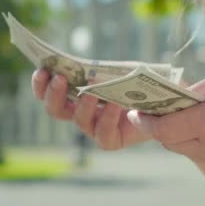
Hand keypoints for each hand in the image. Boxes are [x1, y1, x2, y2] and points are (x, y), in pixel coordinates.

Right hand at [31, 69, 149, 149]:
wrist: (163, 105)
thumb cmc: (139, 83)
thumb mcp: (121, 70)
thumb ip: (102, 68)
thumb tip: (86, 65)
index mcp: (76, 95)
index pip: (49, 92)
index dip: (41, 83)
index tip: (41, 69)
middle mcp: (81, 113)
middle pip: (56, 109)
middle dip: (54, 94)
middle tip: (59, 78)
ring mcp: (95, 128)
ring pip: (79, 120)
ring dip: (83, 104)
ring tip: (90, 91)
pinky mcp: (111, 140)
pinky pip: (103, 132)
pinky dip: (108, 116)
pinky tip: (115, 104)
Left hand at [127, 71, 204, 170]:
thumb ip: (197, 91)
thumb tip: (175, 99)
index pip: (162, 129)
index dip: (145, 121)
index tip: (137, 111)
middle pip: (170, 143)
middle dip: (160, 128)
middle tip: (157, 111)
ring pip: (186, 151)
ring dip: (178, 136)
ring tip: (182, 117)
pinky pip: (204, 156)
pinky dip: (197, 142)